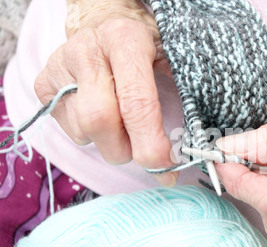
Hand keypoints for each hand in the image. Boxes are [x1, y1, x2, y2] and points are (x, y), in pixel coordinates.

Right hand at [34, 0, 176, 185]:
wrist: (102, 25)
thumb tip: (187, 141)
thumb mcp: (169, 56)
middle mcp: (86, 52)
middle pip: (100, 121)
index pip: (136, 103)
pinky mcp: (43, 84)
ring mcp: (59, 68)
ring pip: (84, 131)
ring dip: (110, 143)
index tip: (166, 165)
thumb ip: (181, 89)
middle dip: (126, 150)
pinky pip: (69, 130)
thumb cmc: (142, 46)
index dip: (151, 143)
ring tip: (122, 124)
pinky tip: (103, 118)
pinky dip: (91, 137)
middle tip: (143, 151)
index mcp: (125, 40)